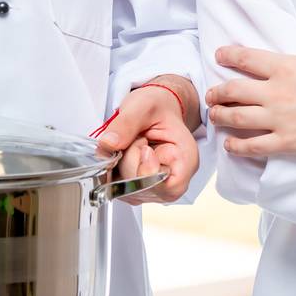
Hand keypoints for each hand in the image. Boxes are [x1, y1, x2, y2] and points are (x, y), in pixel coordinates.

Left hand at [93, 82, 200, 203]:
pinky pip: (118, 189)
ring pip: (126, 190)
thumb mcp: (143, 105)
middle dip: (128, 160)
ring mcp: (157, 189)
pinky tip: (124, 154)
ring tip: (132, 145)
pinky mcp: (141, 190)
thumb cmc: (158, 107)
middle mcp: (174, 180)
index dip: (144, 167)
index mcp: (185, 160)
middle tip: (137, 138)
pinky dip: (114, 171)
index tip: (143, 144)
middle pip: (140, 187)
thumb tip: (109, 144)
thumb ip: (126, 124)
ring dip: (119, 166)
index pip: (163, 185)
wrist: (157, 109)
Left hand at [207, 44, 295, 156]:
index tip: (219, 55)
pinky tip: (230, 146)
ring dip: (220, 116)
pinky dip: (237, 146)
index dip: (228, 55)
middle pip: (233, 90)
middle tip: (212, 94)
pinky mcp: (290, 143)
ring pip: (237, 118)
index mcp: (287, 66)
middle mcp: (277, 92)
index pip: (246, 58)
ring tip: (214, 116)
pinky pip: (255, 146)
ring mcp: (281, 119)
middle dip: (217, 92)